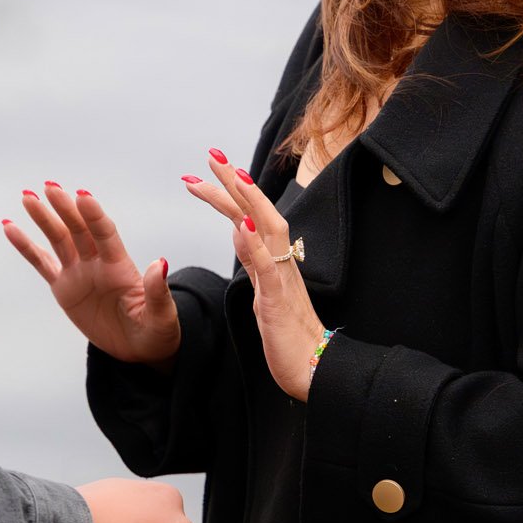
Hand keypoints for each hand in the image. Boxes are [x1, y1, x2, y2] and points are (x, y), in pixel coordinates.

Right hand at [3, 184, 181, 366]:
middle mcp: (98, 263)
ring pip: (58, 240)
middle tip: (50, 188)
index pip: (105, 234)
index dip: (94, 215)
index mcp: (120, 266)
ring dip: (43, 218)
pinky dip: (26, 246)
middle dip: (65, 209)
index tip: (82, 196)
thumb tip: (160, 263)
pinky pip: (41, 263)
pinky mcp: (64, 288)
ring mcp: (79, 272)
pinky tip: (10, 227)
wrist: (139, 349)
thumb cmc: (155, 331)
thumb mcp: (161, 315)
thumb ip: (157, 291)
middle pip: (78, 230)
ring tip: (27, 197)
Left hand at [184, 150, 328, 401]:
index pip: (250, 216)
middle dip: (235, 181)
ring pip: (267, 229)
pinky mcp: (278, 301)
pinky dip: (255, 245)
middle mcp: (281, 261)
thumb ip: (254, 260)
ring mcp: (282, 279)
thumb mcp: (263, 290)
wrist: (313, 369)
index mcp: (274, 260)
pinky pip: (268, 269)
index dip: (231, 191)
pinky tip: (242, 226)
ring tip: (230, 173)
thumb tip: (240, 230)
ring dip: (248, 199)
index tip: (209, 168)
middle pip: (258, 212)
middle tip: (212, 153)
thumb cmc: (289, 334)